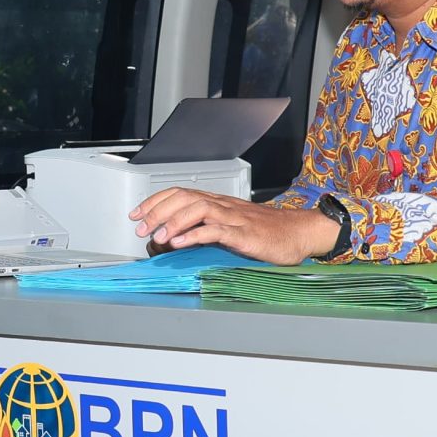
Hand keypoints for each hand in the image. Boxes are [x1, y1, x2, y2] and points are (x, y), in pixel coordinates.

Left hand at [130, 189, 336, 265]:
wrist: (299, 232)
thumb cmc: (267, 232)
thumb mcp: (232, 228)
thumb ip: (208, 230)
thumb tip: (180, 240)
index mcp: (218, 203)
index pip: (180, 193)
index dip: (156, 201)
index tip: (137, 213)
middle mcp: (223, 206)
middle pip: (184, 198)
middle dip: (158, 210)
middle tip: (140, 226)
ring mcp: (234, 218)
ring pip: (197, 210)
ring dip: (173, 221)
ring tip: (157, 235)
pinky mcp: (244, 234)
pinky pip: (216, 231)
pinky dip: (194, 236)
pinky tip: (180, 243)